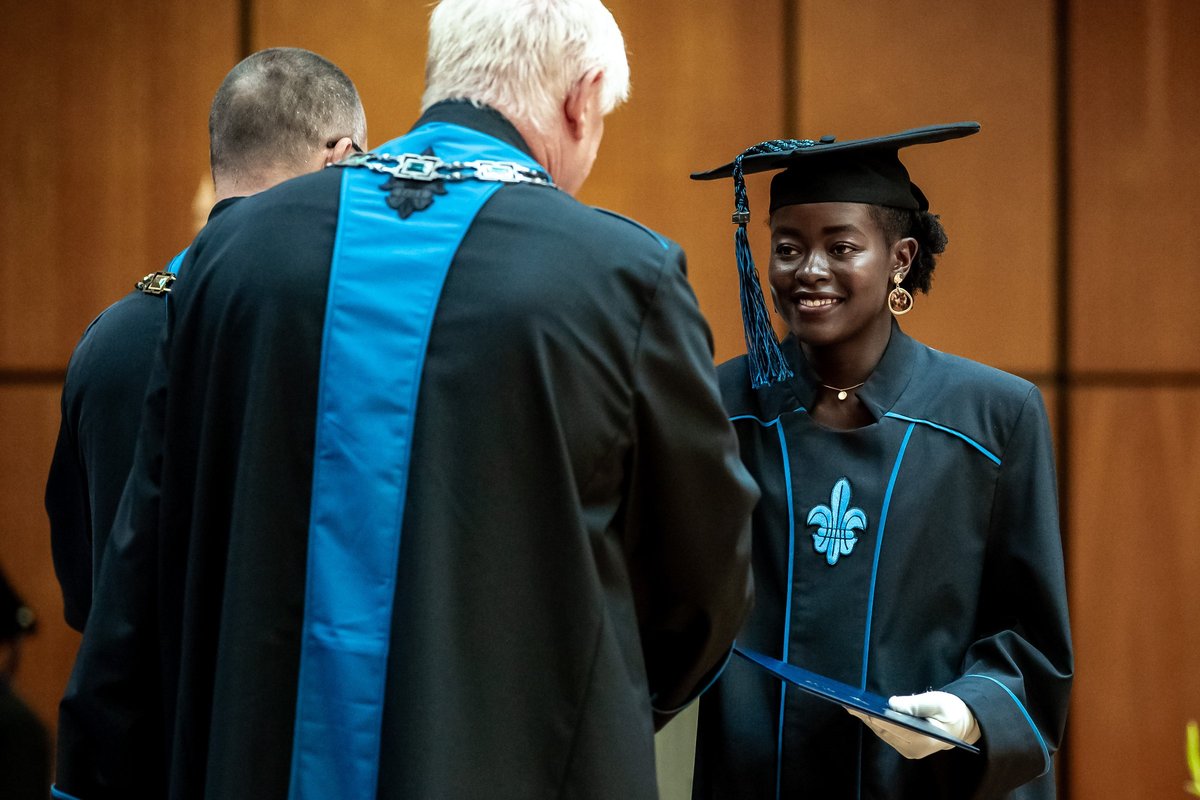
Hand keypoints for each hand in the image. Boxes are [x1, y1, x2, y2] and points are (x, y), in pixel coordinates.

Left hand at [847, 691, 979, 759]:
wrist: (960, 726)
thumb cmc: (951, 711)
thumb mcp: (937, 702)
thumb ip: (916, 704)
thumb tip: (892, 703)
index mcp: (923, 740)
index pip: (893, 727)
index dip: (875, 715)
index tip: (859, 707)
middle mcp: (914, 750)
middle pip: (884, 730)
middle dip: (866, 716)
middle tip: (849, 702)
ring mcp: (909, 751)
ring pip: (882, 733)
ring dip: (867, 719)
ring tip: (852, 705)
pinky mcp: (905, 748)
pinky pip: (886, 734)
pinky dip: (875, 722)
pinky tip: (864, 712)